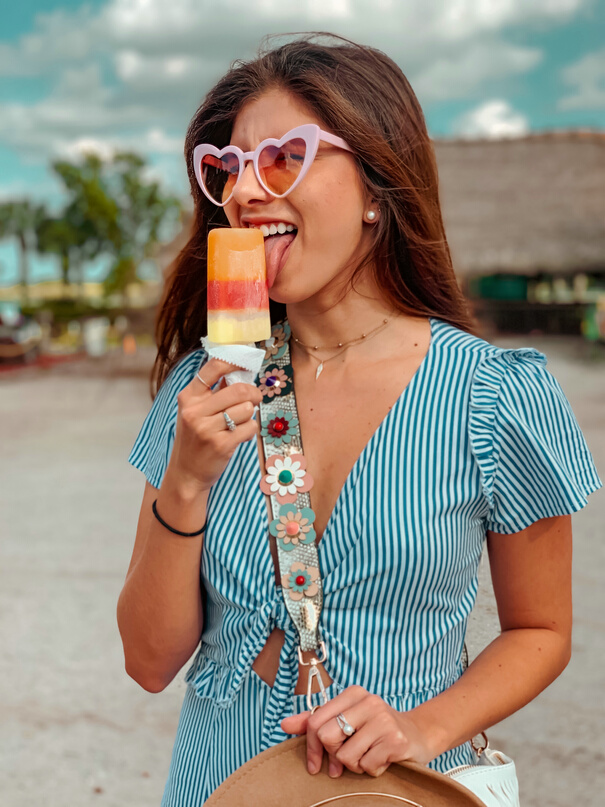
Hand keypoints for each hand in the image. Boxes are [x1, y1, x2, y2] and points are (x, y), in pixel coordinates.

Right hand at [164, 358, 262, 496]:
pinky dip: (250, 430)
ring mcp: (207, 428)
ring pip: (247, 409)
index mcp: (188, 397)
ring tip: (241, 422)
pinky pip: (250, 427)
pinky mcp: (221, 444)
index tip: (246, 366)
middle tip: (255, 398)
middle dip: (253, 393)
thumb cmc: (195, 439)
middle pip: (239, 389)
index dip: (235, 363)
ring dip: (250, 415)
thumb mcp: (195, 411)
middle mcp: (195, 411)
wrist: (187, 473)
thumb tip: (241, 372)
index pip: (214, 367)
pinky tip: (240, 435)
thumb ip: (213, 392)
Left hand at [281, 686, 435, 777]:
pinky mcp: (395, 740)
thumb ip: (316, 720)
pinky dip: (370, 770)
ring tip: (367, 755)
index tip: (314, 764)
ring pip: (345, 756)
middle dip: (333, 756)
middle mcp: (368, 702)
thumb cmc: (377, 728)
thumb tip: (284, 724)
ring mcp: (383, 720)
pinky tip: (380, 759)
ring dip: (354, 765)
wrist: (418, 735)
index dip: (310, 747)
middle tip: (344, 761)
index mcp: (353, 693)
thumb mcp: (347, 718)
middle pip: (327, 737)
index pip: (316, 721)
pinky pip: (366, 766)